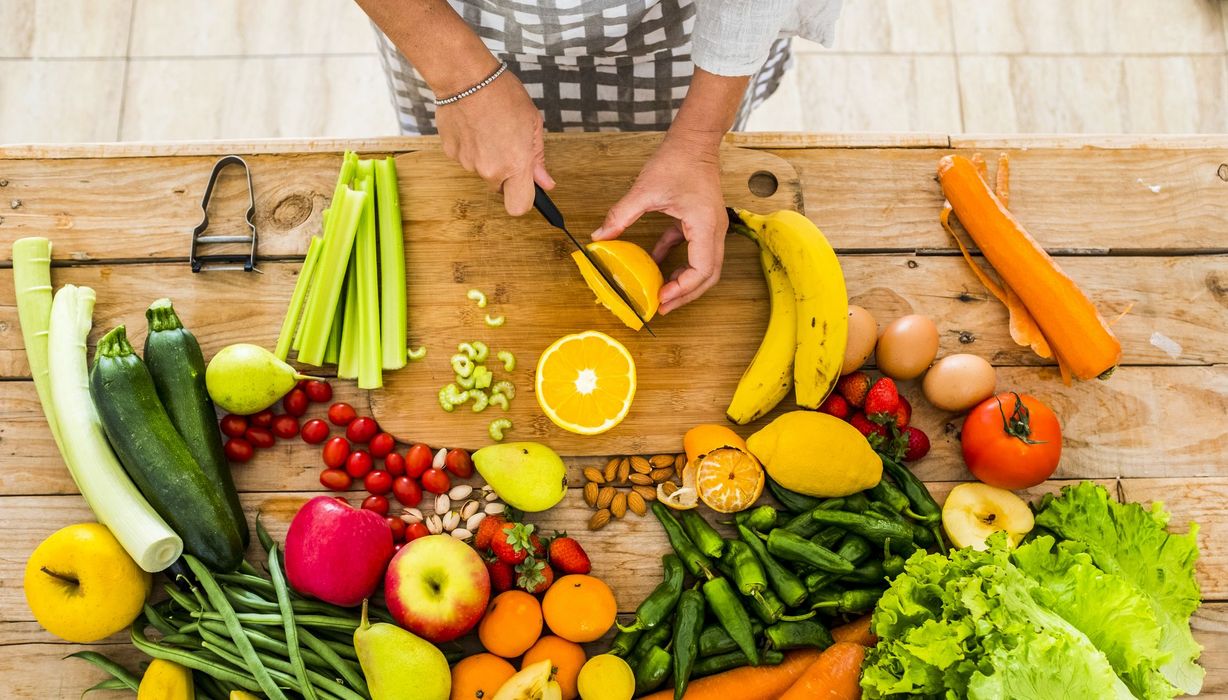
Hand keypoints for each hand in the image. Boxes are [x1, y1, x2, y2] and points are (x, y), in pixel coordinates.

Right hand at [436, 70, 554, 215]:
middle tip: (507, 143)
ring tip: (489, 128)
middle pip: (500, 188)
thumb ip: (538, 158)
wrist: (465, 77)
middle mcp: (490, 169)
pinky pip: (466, 158)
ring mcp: (468, 163)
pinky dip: (471, 147)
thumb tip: (545, 182)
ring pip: (482, 171)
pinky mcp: (451, 154)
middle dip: (506, 173)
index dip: (525, 199)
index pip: (519, 207)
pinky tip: (474, 126)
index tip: (528, 188)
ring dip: (487, 157)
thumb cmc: (502, 94)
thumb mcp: (532, 123)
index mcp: (515, 164)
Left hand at [592, 131, 726, 314]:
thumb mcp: (645, 190)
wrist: (694, 141)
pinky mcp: (701, 222)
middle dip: (686, 294)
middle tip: (662, 307)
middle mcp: (714, 230)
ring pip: (704, 266)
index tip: (662, 298)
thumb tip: (599, 236)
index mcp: (705, 225)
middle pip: (708, 275)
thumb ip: (621, 215)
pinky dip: (677, 259)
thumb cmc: (678, 160)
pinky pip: (693, 249)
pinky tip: (656, 262)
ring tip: (661, 294)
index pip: (702, 269)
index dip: (683, 289)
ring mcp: (710, 227)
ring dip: (684, 281)